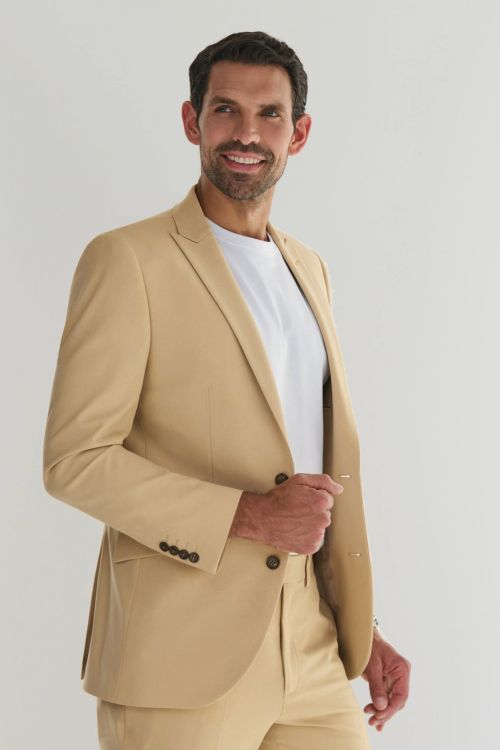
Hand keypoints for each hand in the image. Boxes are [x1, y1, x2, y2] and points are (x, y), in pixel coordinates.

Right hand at [229, 473, 343, 553]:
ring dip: (311, 524)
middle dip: (314, 511)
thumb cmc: (278, 500)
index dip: (314, 498)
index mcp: (322, 502)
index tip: (302, 500)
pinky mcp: (311, 547)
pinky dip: (307, 537)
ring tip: (295, 521)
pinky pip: (315, 540)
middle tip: (297, 510)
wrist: (262, 518)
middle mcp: (322, 519)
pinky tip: (296, 530)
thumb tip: (338, 489)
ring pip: (320, 527)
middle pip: (325, 514)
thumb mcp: (299, 480)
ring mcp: (317, 535)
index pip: (328, 499)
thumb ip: (323, 481)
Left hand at [360, 629, 410, 731]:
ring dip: (382, 711)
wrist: (364, 635)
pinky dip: (381, 706)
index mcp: (402, 669)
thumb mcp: (372, 666)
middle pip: (397, 700)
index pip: (401, 695)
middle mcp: (401, 675)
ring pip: (391, 700)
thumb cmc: (369, 646)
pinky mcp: (387, 680)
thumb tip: (381, 707)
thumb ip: (377, 687)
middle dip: (385, 712)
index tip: (379, 716)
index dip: (391, 708)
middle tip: (372, 721)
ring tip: (371, 721)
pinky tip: (377, 718)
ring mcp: (395, 678)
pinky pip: (386, 696)